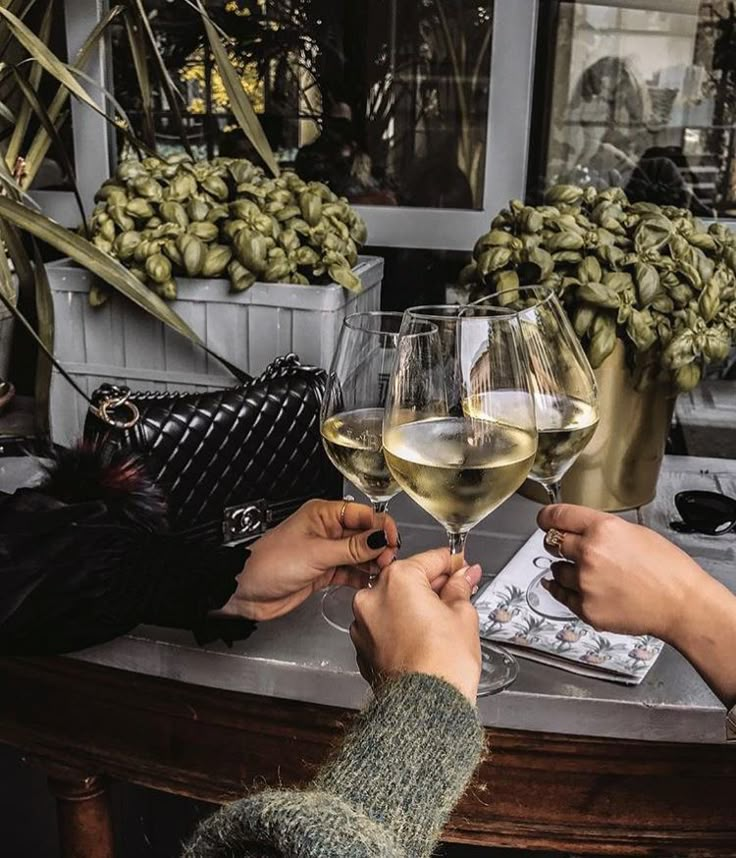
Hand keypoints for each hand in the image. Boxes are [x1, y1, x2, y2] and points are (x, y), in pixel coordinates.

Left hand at [220, 499, 398, 621]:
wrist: (245, 590)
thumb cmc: (269, 563)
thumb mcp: (316, 553)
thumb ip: (351, 548)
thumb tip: (379, 538)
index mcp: (324, 514)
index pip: (363, 514)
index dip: (381, 526)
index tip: (392, 541)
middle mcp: (327, 530)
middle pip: (365, 534)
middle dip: (379, 546)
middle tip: (388, 561)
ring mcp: (326, 551)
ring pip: (360, 554)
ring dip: (373, 562)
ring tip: (382, 572)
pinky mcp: (324, 571)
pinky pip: (350, 570)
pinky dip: (361, 576)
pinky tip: (370, 581)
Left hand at [350, 549, 482, 703]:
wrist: (424, 709)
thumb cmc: (442, 665)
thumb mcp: (463, 615)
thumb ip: (460, 587)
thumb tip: (463, 575)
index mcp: (397, 579)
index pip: (430, 558)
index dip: (452, 562)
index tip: (463, 566)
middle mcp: (372, 597)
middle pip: (409, 579)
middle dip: (434, 584)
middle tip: (459, 591)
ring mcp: (363, 623)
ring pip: (394, 603)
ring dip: (415, 605)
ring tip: (443, 620)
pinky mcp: (362, 647)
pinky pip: (385, 626)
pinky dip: (402, 626)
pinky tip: (424, 637)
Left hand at [537, 504, 710, 640]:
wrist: (682, 604)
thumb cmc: (668, 569)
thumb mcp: (635, 532)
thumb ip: (602, 529)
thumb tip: (578, 529)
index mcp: (602, 528)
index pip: (557, 516)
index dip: (546, 518)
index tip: (544, 520)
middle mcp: (588, 553)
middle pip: (553, 542)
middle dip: (559, 544)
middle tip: (572, 549)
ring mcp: (584, 582)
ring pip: (556, 570)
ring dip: (566, 570)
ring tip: (592, 575)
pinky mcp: (585, 607)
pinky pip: (561, 594)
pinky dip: (565, 591)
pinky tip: (579, 589)